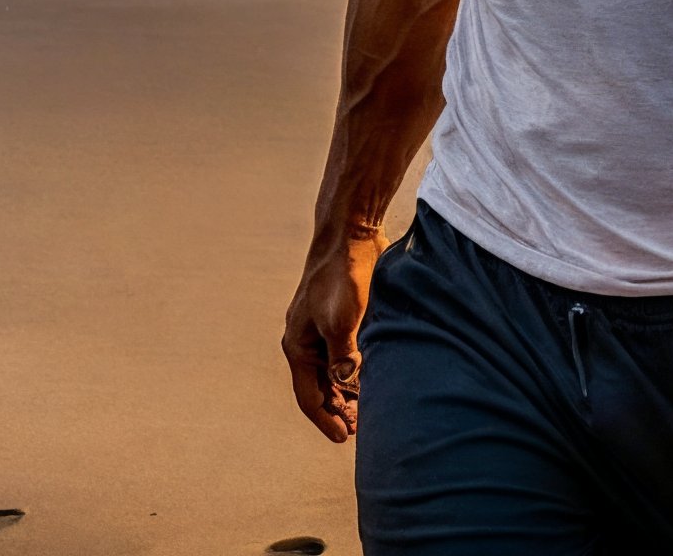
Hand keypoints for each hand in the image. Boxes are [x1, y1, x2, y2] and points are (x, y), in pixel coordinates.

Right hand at [282, 232, 387, 443]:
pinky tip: (374, 379)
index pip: (309, 397)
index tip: (345, 439)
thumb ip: (342, 356)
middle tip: (362, 428)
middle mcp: (306, 340)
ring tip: (368, 411)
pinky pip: (344, 354)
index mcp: (298, 345)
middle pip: (320, 388)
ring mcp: (322, 328)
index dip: (327, 420)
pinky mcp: (341, 316)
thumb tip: (346, 384)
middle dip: (338, 410)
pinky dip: (355, 371)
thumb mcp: (341, 321)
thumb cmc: (342, 276)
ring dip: (347, 393)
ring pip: (332, 372)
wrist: (351, 233)